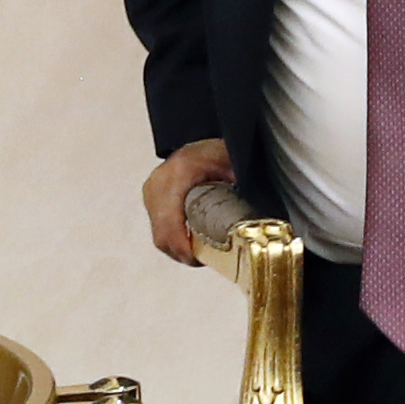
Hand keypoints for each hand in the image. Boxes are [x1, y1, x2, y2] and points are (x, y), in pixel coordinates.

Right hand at [142, 138, 235, 265]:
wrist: (202, 142)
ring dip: (177, 249)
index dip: (181, 247)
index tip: (196, 259)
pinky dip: (173, 240)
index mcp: (178, 174)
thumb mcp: (234, 165)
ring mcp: (152, 192)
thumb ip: (241, 188)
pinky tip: (189, 243)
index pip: (170, 223)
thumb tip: (252, 219)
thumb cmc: (217, 151)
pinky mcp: (152, 198)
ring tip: (197, 255)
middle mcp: (159, 184)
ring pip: (159, 235)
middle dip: (181, 253)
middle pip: (162, 234)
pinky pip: (158, 228)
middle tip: (202, 261)